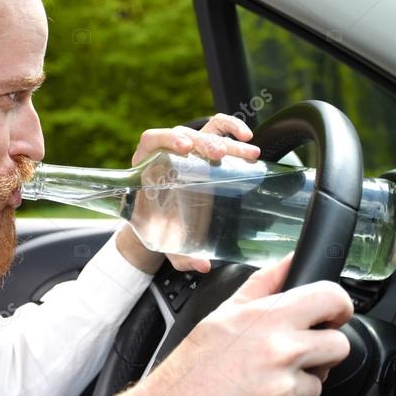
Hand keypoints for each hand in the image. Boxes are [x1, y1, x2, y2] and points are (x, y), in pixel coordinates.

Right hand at [97, 252, 353, 395]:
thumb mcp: (224, 312)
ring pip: (319, 382)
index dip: (339, 307)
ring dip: (298, 383)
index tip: (333, 315)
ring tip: (261, 382)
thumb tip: (291, 260)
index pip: (331, 298)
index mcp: (269, 318)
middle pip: (339, 345)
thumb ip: (264, 283)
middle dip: (323, 350)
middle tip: (295, 354)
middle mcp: (281, 351)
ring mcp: (284, 389)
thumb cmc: (194, 365)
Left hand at [115, 114, 261, 273]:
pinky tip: (248, 140)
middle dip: (204, 142)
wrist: (158, 223)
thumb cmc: (156, 226)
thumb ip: (181, 255)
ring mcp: (188, 150)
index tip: (184, 148)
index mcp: (147, 166)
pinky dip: (233, 130)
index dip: (167, 139)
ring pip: (206, 132)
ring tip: (247, 153)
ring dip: (227, 139)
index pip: (153, 140)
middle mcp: (168, 153)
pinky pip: (218, 132)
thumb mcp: (164, 241)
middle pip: (185, 134)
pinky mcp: (205, 151)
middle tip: (219, 155)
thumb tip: (202, 265)